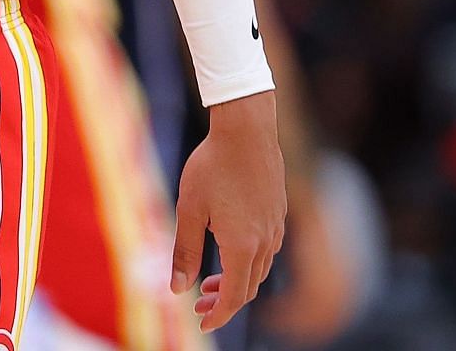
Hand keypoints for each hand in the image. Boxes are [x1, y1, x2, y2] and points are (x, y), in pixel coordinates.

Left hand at [171, 89, 285, 330]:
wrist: (246, 130)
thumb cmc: (212, 166)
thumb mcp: (189, 208)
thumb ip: (184, 251)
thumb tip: (176, 289)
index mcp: (242, 245)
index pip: (234, 296)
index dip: (219, 315)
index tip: (203, 324)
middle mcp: (265, 242)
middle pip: (249, 287)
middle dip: (224, 301)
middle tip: (199, 303)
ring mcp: (276, 227)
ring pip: (260, 270)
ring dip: (236, 282)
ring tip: (209, 280)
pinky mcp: (279, 213)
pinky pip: (267, 251)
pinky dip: (248, 263)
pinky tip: (229, 250)